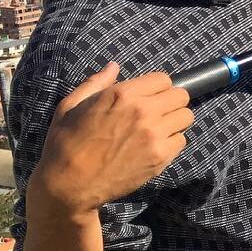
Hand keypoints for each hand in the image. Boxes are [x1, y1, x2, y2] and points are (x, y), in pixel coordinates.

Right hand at [29, 63, 192, 215]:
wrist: (68, 184)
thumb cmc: (65, 143)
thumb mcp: (70, 106)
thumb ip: (96, 83)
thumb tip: (114, 66)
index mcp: (123, 94)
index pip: (163, 79)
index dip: (157, 87)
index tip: (149, 97)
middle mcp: (143, 111)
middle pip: (181, 95)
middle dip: (171, 101)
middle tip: (157, 112)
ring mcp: (155, 135)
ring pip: (186, 117)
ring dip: (174, 121)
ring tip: (157, 129)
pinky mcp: (161, 157)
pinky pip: (182, 140)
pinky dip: (172, 142)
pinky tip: (154, 147)